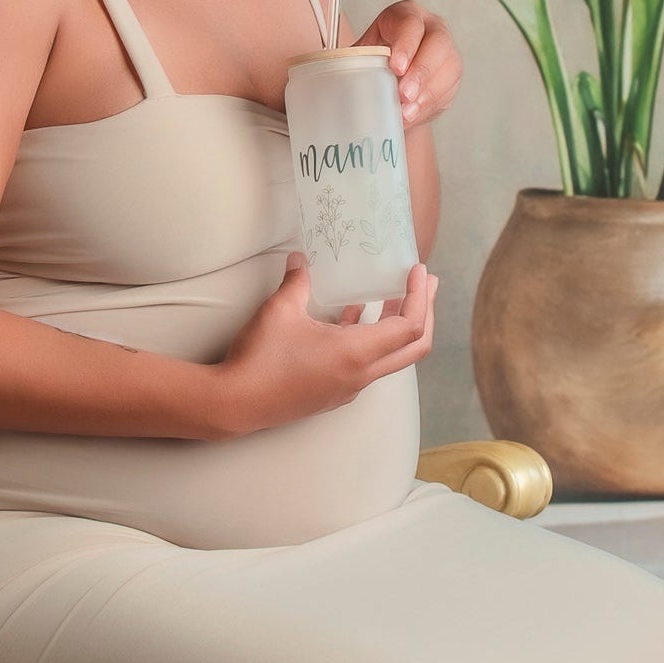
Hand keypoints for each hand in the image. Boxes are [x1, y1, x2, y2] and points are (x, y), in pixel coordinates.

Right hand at [211, 253, 437, 436]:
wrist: (236, 403)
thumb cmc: (260, 358)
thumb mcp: (280, 310)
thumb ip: (297, 281)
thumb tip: (299, 258)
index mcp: (356, 354)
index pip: (409, 327)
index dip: (419, 296)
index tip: (417, 271)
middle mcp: (360, 376)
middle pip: (414, 347)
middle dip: (425, 312)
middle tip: (427, 283)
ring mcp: (348, 388)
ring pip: (390, 357)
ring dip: (398, 326)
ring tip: (395, 296)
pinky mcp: (333, 392)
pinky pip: (366, 364)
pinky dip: (371, 338)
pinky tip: (353, 316)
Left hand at [354, 1, 460, 127]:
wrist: (391, 79)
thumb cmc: (375, 61)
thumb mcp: (361, 54)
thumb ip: (352, 61)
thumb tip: (332, 79)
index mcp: (405, 15)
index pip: (410, 23)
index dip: (405, 45)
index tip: (396, 67)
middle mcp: (431, 28)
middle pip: (437, 43)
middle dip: (421, 71)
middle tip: (403, 94)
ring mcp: (446, 52)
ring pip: (448, 68)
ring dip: (426, 93)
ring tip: (406, 111)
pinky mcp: (451, 77)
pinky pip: (447, 91)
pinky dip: (428, 106)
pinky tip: (412, 115)